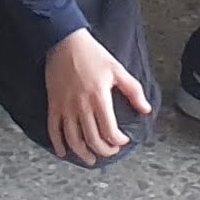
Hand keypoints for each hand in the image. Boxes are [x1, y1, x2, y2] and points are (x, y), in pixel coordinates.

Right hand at [41, 28, 152, 164]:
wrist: (64, 40)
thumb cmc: (91, 53)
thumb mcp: (117, 69)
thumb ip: (133, 90)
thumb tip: (146, 109)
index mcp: (99, 97)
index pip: (110, 131)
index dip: (118, 141)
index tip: (122, 140)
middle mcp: (81, 105)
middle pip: (93, 139)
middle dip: (104, 151)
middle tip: (110, 151)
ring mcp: (66, 106)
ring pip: (73, 139)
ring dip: (82, 153)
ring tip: (90, 159)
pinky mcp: (54, 104)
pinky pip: (53, 129)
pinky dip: (58, 144)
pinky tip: (64, 152)